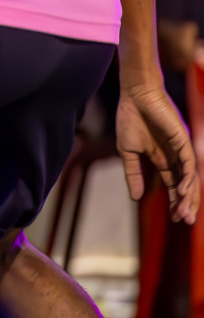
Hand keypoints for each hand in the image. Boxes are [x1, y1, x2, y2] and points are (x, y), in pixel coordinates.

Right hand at [116, 80, 198, 223]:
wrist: (135, 96)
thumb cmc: (129, 119)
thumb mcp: (127, 151)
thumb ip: (133, 173)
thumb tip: (136, 198)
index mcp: (163, 159)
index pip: (173, 185)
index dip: (175, 201)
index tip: (174, 217)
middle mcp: (175, 157)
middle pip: (185, 185)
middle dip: (186, 203)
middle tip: (185, 221)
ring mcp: (181, 149)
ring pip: (190, 178)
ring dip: (188, 196)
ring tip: (184, 213)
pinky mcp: (184, 140)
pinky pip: (189, 163)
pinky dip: (188, 178)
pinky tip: (182, 191)